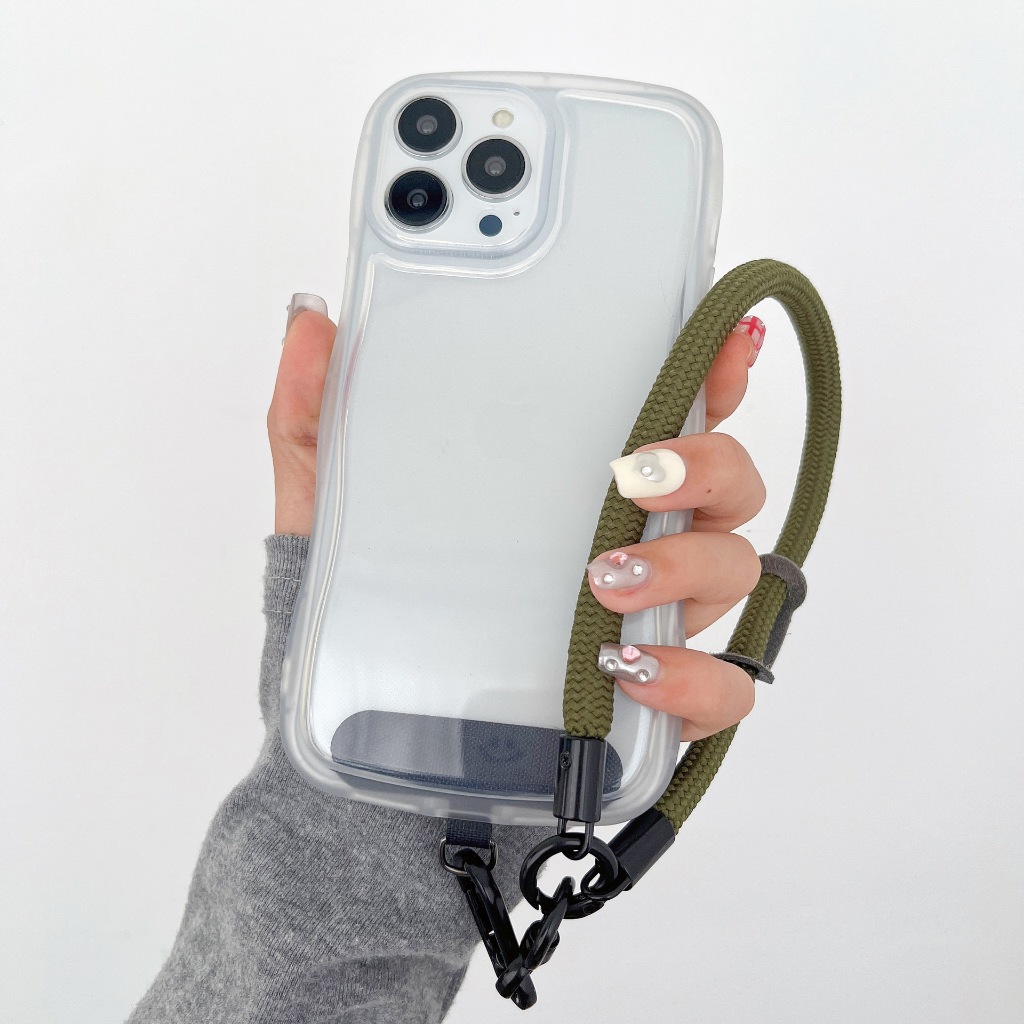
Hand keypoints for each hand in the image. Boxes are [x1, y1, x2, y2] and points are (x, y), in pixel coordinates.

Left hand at [268, 296, 765, 740]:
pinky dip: (695, 677)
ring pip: (734, 569)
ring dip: (688, 565)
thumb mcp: (338, 505)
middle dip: (707, 465)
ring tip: (607, 579)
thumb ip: (319, 413)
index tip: (726, 339)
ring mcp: (656, 619)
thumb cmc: (377, 605)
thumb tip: (309, 320)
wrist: (374, 729)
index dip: (714, 372)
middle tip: (637, 477)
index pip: (672, 414)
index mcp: (584, 484)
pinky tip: (633, 670)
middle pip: (729, 483)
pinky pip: (721, 688)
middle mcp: (637, 540)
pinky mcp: (656, 701)